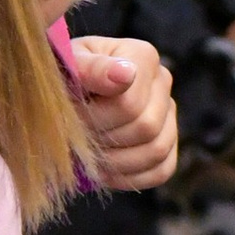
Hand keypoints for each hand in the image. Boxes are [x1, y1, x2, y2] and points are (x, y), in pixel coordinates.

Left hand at [68, 33, 178, 191]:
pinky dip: (132, 177)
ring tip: (89, 157)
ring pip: (157, 150)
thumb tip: (124, 75)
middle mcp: (162, 82)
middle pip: (146, 127)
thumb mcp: (69, 64)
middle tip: (77, 138)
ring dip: (117, 162)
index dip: (96, 118)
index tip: (71, 115)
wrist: (66, 90)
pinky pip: (162, 170)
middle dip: (105, 139)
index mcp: (143, 57)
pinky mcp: (167, 143)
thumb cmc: (65, 74)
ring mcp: (168, 114)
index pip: (130, 103)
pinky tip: (104, 172)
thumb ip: (91, 67)